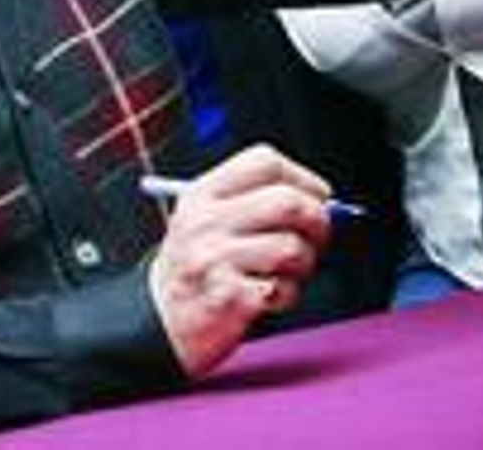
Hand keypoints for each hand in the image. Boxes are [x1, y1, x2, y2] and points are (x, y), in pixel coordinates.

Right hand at [148, 145, 332, 377]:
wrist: (159, 319)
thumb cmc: (198, 266)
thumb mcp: (209, 218)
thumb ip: (258, 201)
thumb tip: (322, 201)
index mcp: (202, 194)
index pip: (265, 163)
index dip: (303, 178)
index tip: (316, 197)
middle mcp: (206, 221)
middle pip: (287, 201)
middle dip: (317, 222)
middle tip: (316, 238)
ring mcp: (215, 259)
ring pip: (293, 248)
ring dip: (304, 265)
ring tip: (283, 273)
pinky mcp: (229, 297)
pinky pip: (285, 288)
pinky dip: (287, 295)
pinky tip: (266, 296)